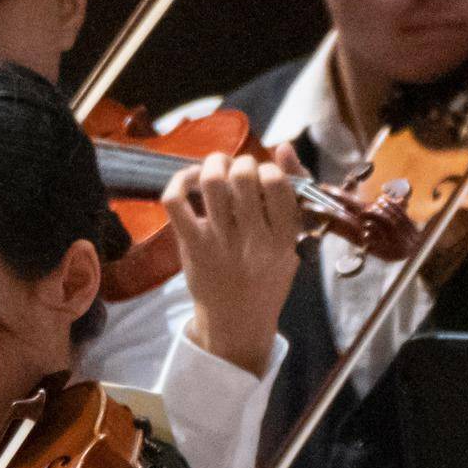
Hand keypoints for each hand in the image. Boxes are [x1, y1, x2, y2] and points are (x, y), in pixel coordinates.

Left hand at [162, 155, 303, 377]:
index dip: (269, 168)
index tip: (264, 174)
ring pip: (212, 182)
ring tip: (217, 167)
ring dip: (214, 163)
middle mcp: (253, 240)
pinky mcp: (192, 246)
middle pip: (243, 177)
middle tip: (238, 169)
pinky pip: (176, 202)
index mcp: (283, 239)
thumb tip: (285, 146)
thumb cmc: (266, 277)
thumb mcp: (290, 243)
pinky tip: (190, 180)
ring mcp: (220, 243)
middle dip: (241, 162)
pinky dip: (179, 181)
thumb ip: (291, 198)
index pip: (277, 184)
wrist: (236, 321)